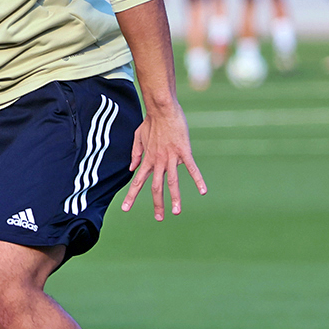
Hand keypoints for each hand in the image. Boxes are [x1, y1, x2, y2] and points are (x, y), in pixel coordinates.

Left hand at [121, 104, 206, 221]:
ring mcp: (171, 157)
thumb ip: (135, 154)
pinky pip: (191, 168)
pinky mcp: (183, 151)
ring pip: (172, 182)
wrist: (162, 109)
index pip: (137, 181)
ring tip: (176, 212)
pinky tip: (203, 191)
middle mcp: (158, 161)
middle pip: (156, 187)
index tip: (125, 209)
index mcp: (147, 159)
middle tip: (159, 218)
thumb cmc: (151, 121)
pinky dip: (197, 180)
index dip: (131, 196)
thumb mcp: (137, 137)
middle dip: (157, 204)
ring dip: (175, 198)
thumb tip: (131, 169)